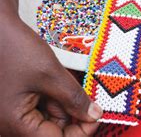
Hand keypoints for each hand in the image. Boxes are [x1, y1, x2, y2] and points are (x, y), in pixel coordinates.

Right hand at [0, 15, 101, 135]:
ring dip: (61, 103)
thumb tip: (94, 115)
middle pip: (52, 132)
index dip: (81, 130)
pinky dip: (51, 97)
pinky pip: (38, 109)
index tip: (96, 114)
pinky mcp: (13, 104)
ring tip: (55, 79)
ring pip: (47, 120)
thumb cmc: (13, 47)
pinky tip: (50, 80)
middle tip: (77, 91)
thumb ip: (74, 98)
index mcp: (13, 124)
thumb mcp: (51, 73)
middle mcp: (8, 124)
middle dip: (70, 114)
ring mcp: (10, 114)